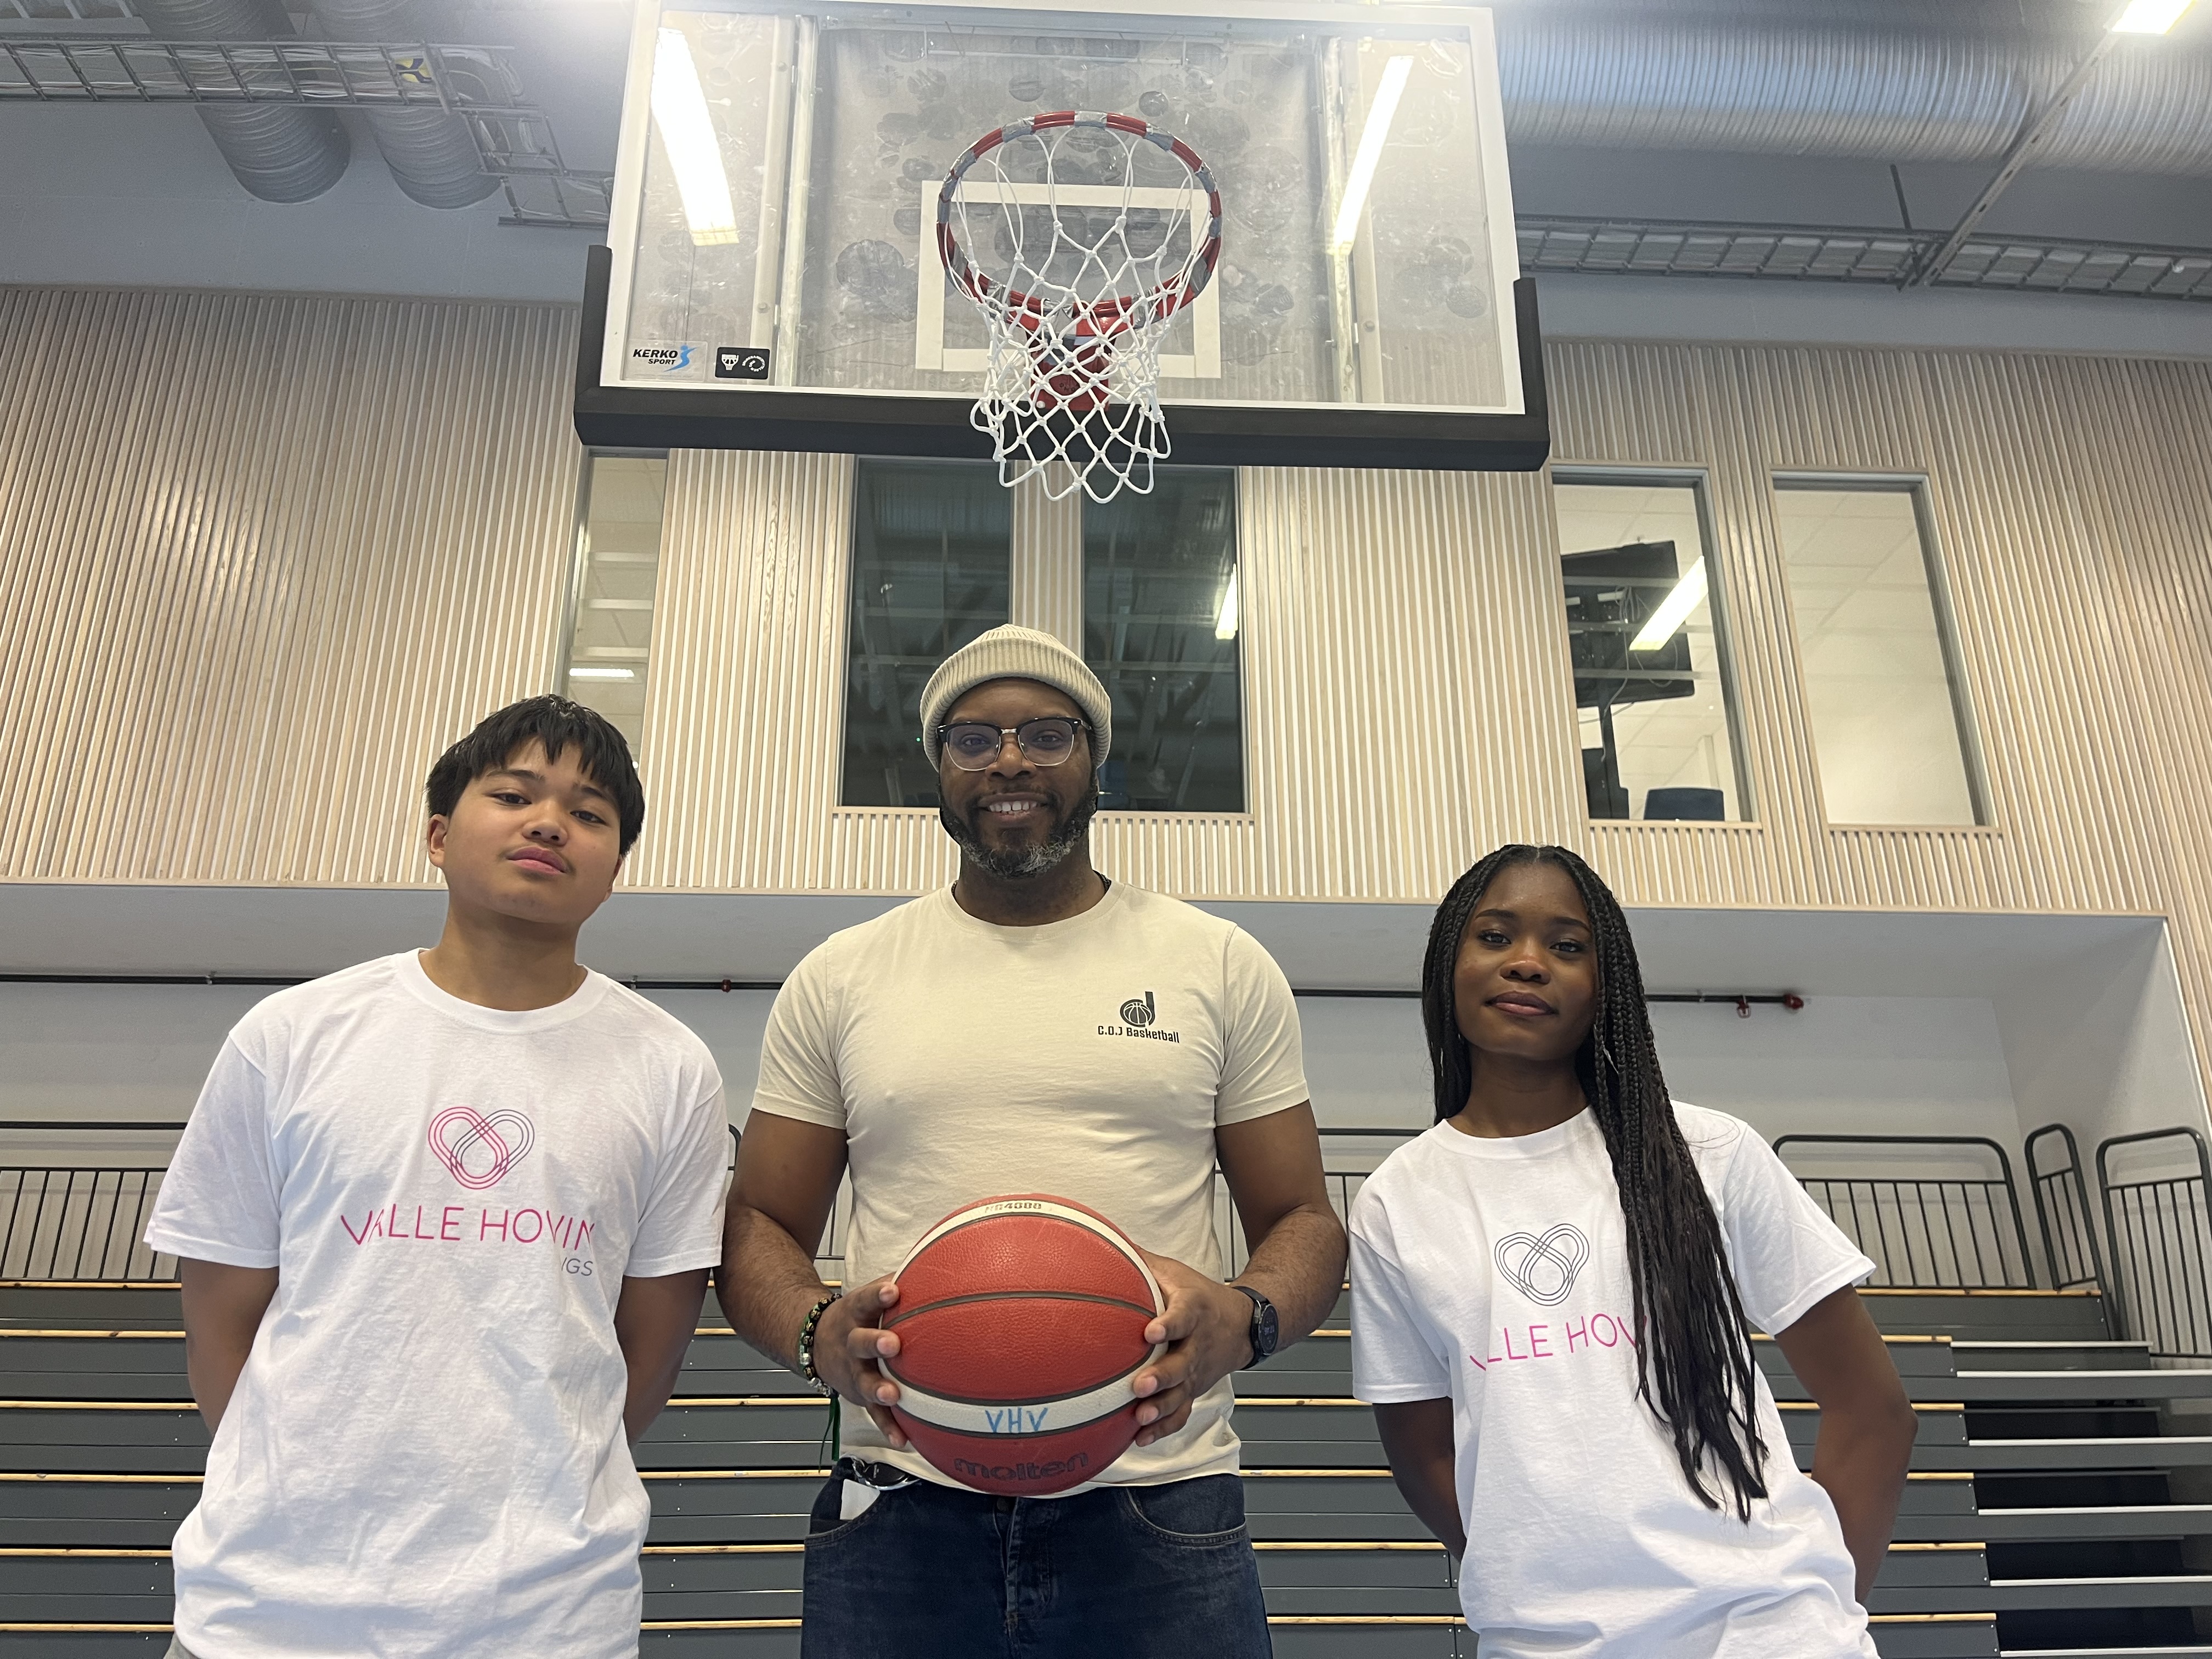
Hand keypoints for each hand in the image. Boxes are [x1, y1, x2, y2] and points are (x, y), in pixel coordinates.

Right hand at [811, 1275, 907, 1448]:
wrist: (814, 1342)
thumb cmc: (859, 1314)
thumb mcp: (868, 1295)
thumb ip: (894, 1282)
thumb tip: (937, 1259)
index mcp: (855, 1313)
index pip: (865, 1299)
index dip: (877, 1294)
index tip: (893, 1290)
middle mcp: (850, 1342)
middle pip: (860, 1341)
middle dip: (875, 1343)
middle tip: (893, 1344)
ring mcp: (852, 1371)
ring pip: (863, 1381)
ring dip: (878, 1389)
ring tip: (893, 1395)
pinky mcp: (857, 1396)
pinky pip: (874, 1414)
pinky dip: (888, 1426)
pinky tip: (904, 1439)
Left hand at [1130, 1251, 1254, 1447]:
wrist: (1245, 1323)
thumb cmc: (1198, 1296)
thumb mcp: (1175, 1272)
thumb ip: (1142, 1261)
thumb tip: (1101, 1240)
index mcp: (1194, 1310)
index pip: (1184, 1316)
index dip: (1169, 1324)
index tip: (1148, 1332)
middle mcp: (1198, 1344)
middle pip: (1183, 1363)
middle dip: (1162, 1377)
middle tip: (1139, 1386)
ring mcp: (1198, 1371)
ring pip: (1183, 1393)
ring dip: (1162, 1408)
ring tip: (1140, 1417)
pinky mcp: (1195, 1389)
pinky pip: (1182, 1412)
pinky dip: (1164, 1427)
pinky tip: (1141, 1437)